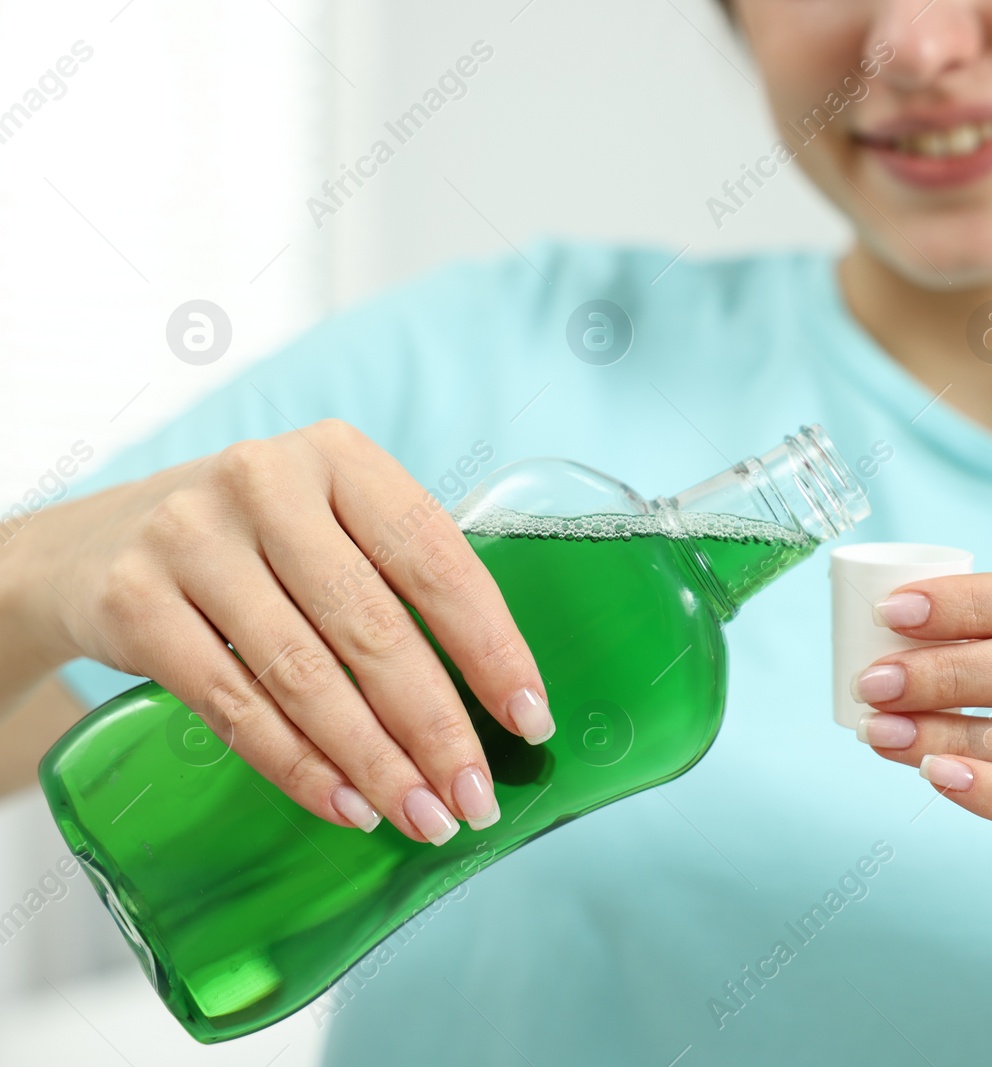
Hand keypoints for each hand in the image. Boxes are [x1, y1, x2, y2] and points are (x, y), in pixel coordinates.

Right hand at [11, 419, 552, 844]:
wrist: (91, 547)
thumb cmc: (254, 544)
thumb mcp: (327, 521)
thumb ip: (397, 579)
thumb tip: (498, 697)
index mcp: (341, 456)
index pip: (436, 560)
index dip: (491, 647)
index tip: (529, 719)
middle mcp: (266, 483)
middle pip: (375, 627)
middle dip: (436, 727)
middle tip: (475, 799)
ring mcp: (192, 538)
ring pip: (307, 675)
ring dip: (376, 762)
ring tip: (424, 816)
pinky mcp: (134, 602)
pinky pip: (235, 708)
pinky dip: (301, 767)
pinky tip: (349, 805)